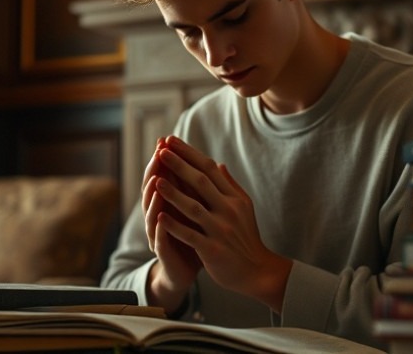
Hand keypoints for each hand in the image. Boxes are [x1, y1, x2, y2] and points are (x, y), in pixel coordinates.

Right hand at [141, 139, 201, 312]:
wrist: (189, 269)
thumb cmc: (195, 235)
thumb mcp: (201, 209)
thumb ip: (201, 189)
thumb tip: (213, 162)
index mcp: (170, 203)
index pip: (165, 176)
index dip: (166, 159)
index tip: (168, 139)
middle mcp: (159, 215)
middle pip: (153, 189)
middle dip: (155, 170)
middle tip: (158, 153)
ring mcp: (159, 233)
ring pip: (153, 212)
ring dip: (154, 197)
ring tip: (156, 181)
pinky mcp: (163, 252)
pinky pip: (160, 238)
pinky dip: (161, 227)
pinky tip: (162, 218)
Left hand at [154, 136, 292, 312]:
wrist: (257, 271)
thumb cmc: (246, 237)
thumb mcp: (244, 208)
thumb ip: (230, 186)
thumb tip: (219, 164)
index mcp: (234, 198)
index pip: (209, 169)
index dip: (189, 154)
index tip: (172, 141)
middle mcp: (228, 210)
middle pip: (201, 182)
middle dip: (179, 165)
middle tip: (161, 150)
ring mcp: (220, 230)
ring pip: (193, 207)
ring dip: (173, 193)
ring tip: (156, 180)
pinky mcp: (212, 249)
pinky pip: (190, 235)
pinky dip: (175, 226)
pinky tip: (160, 217)